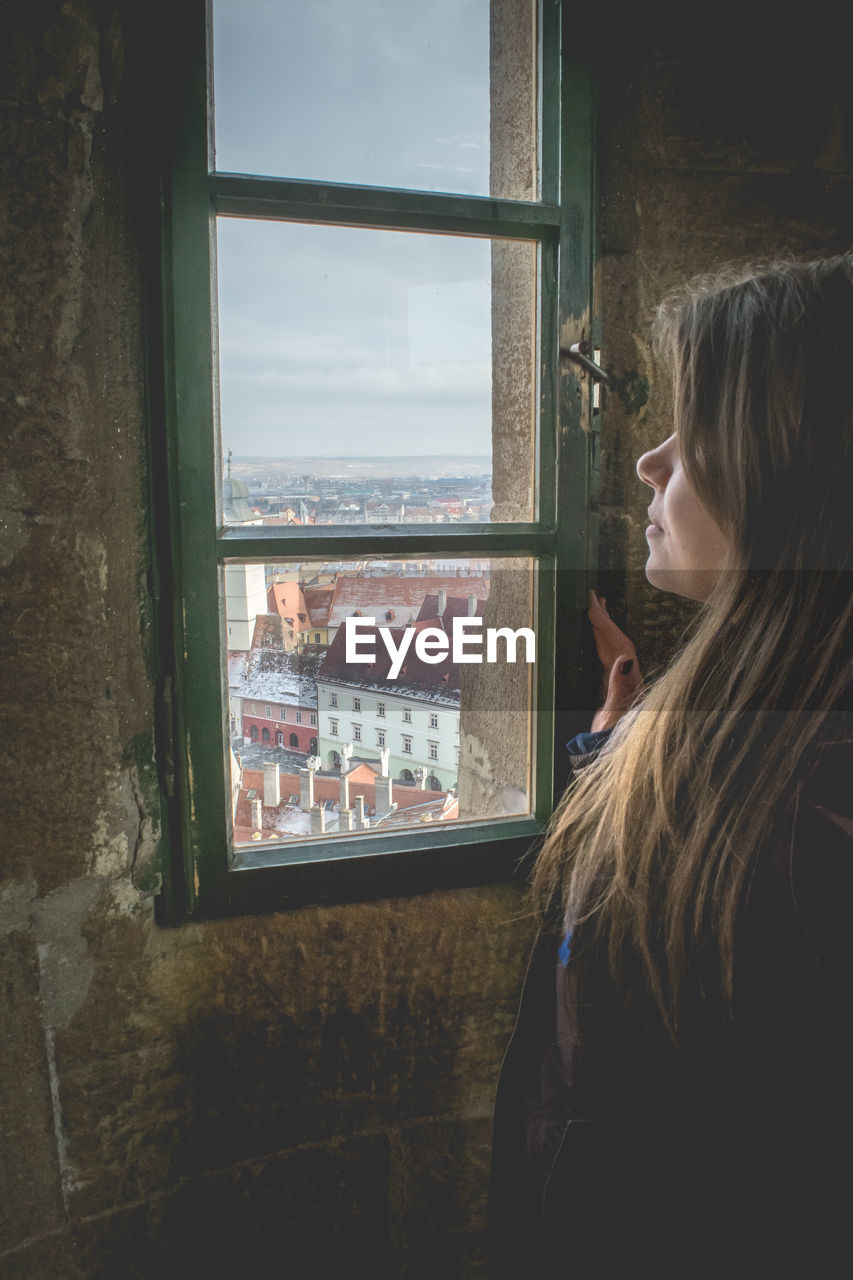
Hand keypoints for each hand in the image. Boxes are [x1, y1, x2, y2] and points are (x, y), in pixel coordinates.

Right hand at [588, 591, 642, 730]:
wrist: (607, 758)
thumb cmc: (610, 741)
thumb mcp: (614, 716)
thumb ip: (619, 688)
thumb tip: (625, 658)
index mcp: (629, 683)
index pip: (619, 647)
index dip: (605, 626)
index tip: (593, 608)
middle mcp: (629, 681)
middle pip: (617, 643)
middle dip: (605, 620)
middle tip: (594, 597)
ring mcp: (621, 684)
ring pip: (613, 649)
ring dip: (604, 628)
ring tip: (596, 608)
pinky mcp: (612, 690)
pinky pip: (607, 658)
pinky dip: (601, 642)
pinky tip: (597, 637)